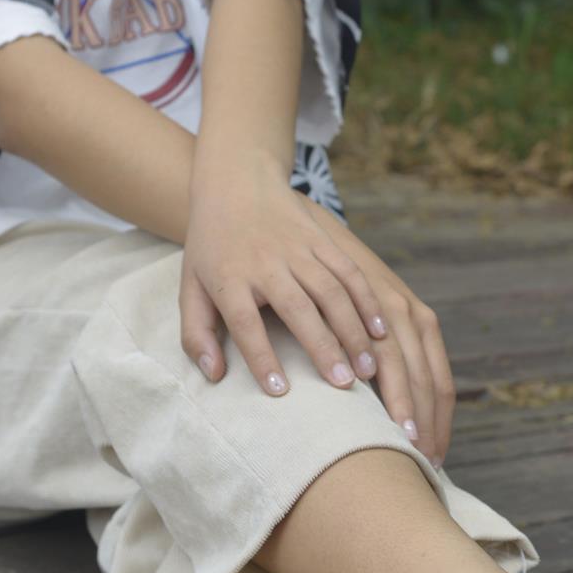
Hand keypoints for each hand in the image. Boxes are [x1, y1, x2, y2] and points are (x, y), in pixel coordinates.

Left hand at [179, 160, 455, 466]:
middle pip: (298, 308)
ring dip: (353, 330)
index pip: (246, 323)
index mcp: (229, 279)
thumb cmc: (212, 247)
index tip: (281, 390)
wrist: (236, 182)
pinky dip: (367, 301)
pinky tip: (380, 331)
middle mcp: (266, 263)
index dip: (262, 357)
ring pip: (331, 291)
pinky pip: (349, 271)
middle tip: (345, 386)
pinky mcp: (321, 239)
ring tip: (368, 368)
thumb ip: (197, 334)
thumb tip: (214, 375)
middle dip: (323, 347)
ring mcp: (298, 248)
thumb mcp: (191, 287)